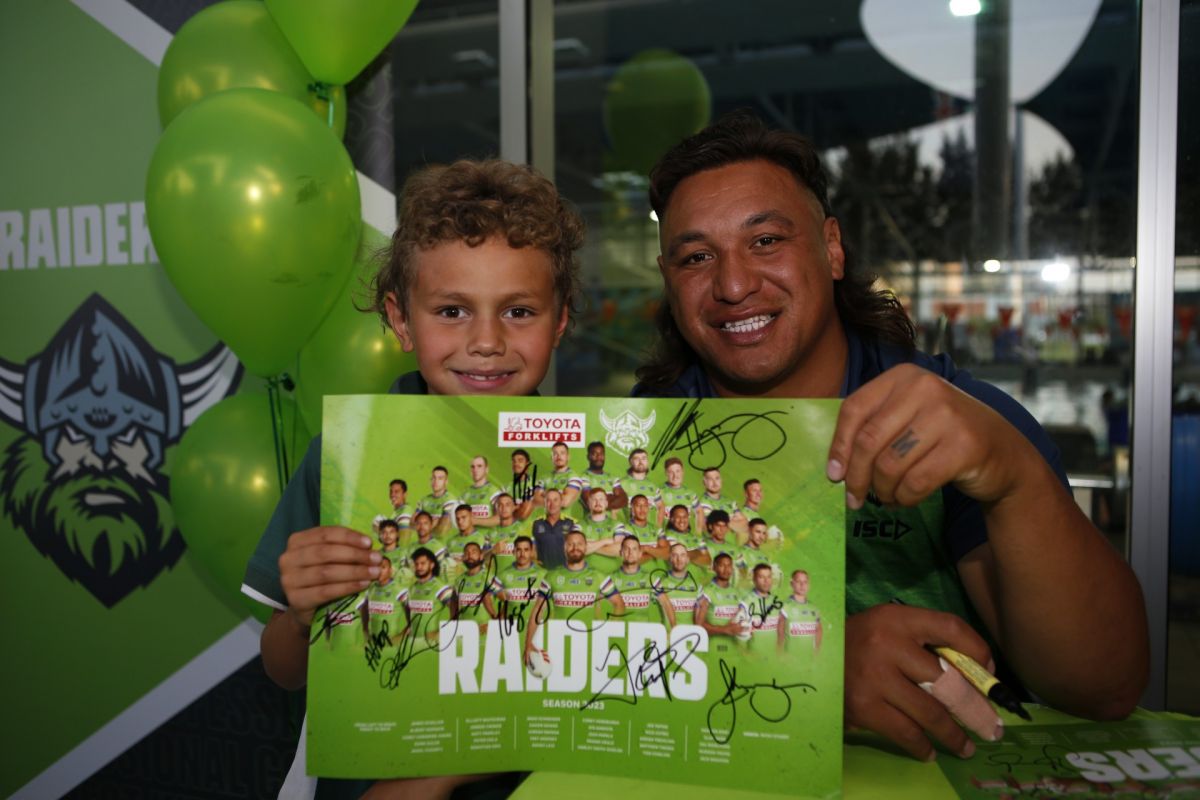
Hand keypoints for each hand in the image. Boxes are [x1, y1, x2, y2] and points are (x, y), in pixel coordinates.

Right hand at [278, 526, 379, 627]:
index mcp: (296, 541)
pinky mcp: (296, 599)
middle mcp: (288, 558)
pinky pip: (325, 591)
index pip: (325, 534)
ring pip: (326, 572)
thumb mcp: (328, 557)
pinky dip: (347, 587)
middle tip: (376, 559)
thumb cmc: (321, 577)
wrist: (306, 607)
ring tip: (374, 572)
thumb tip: (370, 547)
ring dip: (355, 572)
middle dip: (355, 555)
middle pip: (325, 552)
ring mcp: (289, 580)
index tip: (369, 543)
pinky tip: (363, 585)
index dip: (349, 537)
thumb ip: (342, 548)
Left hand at [826, 364, 1035, 508]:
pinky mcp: (965, 446)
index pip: (854, 409)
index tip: (833, 475)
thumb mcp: (908, 417)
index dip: (838, 446)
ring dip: (882, 491)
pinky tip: (906, 499)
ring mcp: (948, 414)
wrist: (1004, 452)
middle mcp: (925, 387)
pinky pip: (915, 482)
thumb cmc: (943, 436)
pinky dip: (904, 498)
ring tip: (886, 498)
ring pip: (890, 465)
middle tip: (854, 499)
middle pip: (868, 440)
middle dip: (856, 477)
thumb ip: (874, 427)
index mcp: (903, 376)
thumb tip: (835, 467)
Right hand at [845, 604, 993, 760]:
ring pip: (930, 713)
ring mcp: (875, 678)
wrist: (809, 659)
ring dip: (954, 735)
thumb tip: (976, 672)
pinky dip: (922, 745)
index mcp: (897, 619)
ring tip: (966, 746)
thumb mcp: (890, 627)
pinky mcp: (864, 706)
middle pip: (947, 680)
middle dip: (974, 708)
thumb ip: (925, 641)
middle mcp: (888, 645)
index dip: (978, 650)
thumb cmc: (859, 643)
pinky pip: (905, 732)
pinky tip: (929, 750)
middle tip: (990, 726)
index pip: (950, 628)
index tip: (990, 675)